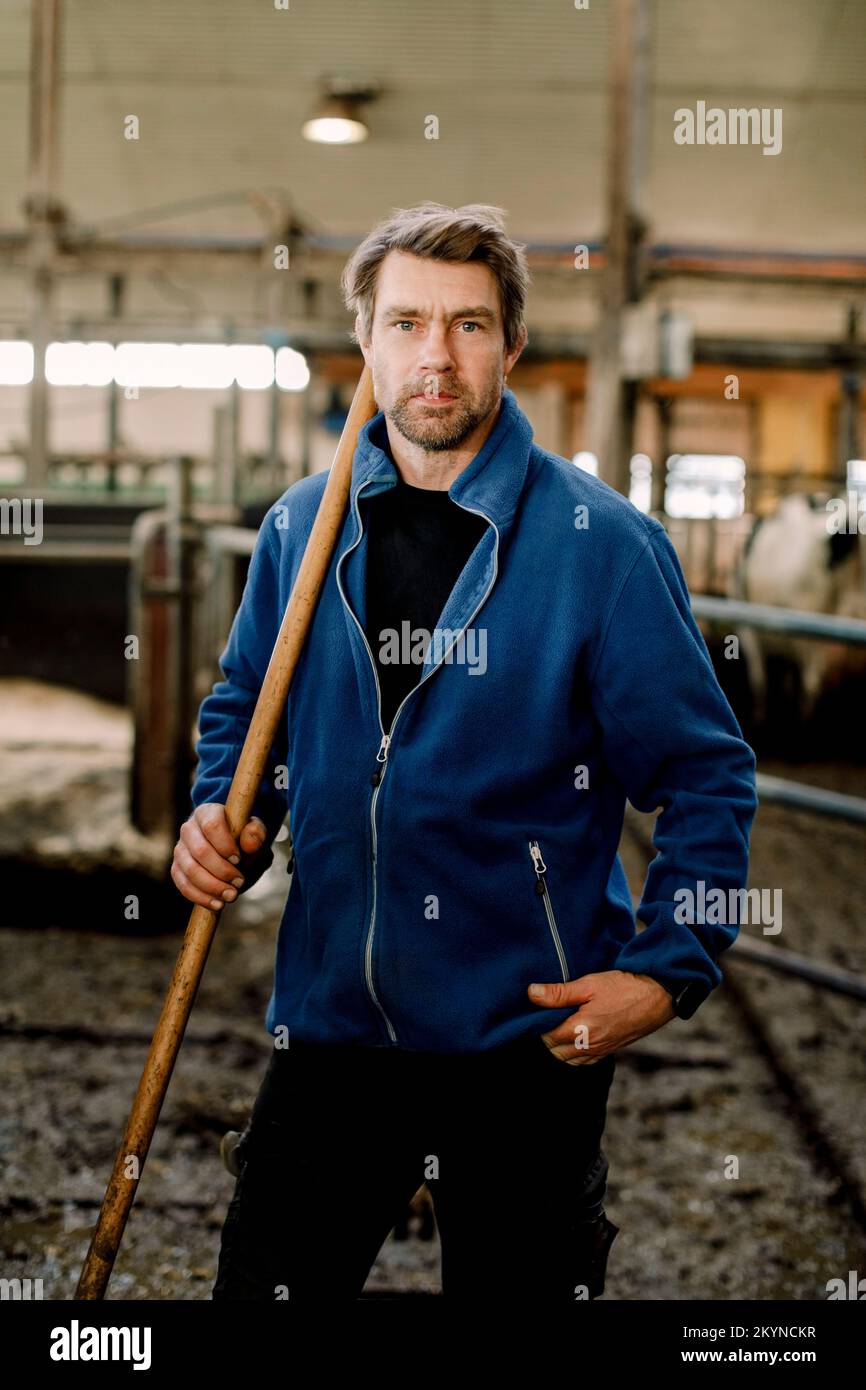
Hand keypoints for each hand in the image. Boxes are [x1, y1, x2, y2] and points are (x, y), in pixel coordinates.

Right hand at [171, 803, 268, 909]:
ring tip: (231, 896)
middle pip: (200, 851)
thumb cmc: (244, 840)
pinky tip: (217, 904)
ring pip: (189, 870)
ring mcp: (180, 849)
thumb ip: (256, 834)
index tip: (239, 860)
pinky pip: (183, 885)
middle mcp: (189, 828)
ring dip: (212, 886)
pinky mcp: (177, 869)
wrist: (234, 853)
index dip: (225, 844)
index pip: (211, 825)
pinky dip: (200, 897)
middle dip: (221, 871)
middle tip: (240, 882)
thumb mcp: (256, 834)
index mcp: (207, 812)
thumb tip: (249, 843)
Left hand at [527, 970, 675, 1064]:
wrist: (658, 997)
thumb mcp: (589, 984)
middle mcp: (590, 1046)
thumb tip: (531, 993)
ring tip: (559, 1026)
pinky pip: (585, 1061)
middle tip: (546, 1018)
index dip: (538, 1025)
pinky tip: (575, 1038)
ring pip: (569, 1060)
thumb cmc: (624, 987)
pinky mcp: (611, 1050)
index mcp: (581, 1030)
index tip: (537, 1011)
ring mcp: (601, 1051)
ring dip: (560, 1047)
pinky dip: (575, 1054)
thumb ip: (559, 993)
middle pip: (555, 1052)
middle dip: (547, 1038)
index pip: (547, 1037)